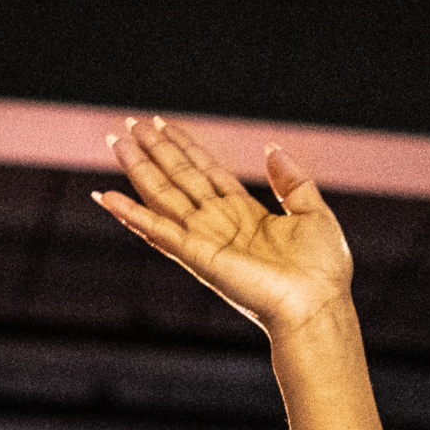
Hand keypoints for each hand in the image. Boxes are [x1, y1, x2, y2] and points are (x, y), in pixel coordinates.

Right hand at [94, 119, 352, 335]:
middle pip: (179, 178)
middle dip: (154, 150)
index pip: (206, 171)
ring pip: (163, 196)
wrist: (318, 306)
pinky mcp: (197, 256)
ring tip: (115, 143)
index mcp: (245, 214)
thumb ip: (290, 180)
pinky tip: (107, 198)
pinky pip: (158, 230)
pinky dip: (131, 215)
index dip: (183, 146)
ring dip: (138, 170)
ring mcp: (205, 240)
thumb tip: (271, 148)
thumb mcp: (312, 211)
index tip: (162, 124)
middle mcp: (219, 225)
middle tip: (129, 123)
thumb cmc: (322, 271)